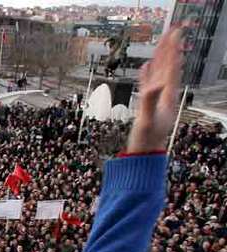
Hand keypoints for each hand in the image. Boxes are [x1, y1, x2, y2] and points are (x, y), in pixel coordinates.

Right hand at [128, 28, 182, 152]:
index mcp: (167, 97)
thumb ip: (149, 101)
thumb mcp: (146, 120)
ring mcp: (157, 100)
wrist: (143, 154)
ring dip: (161, 58)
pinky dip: (148, 74)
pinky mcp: (148, 104)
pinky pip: (148, 84)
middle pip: (169, 68)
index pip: (172, 69)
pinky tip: (145, 66)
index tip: (174, 35)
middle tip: (172, 31)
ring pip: (160, 74)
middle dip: (170, 49)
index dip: (173, 51)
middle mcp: (164, 96)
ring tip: (162, 43)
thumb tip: (156, 84)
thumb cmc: (145, 139)